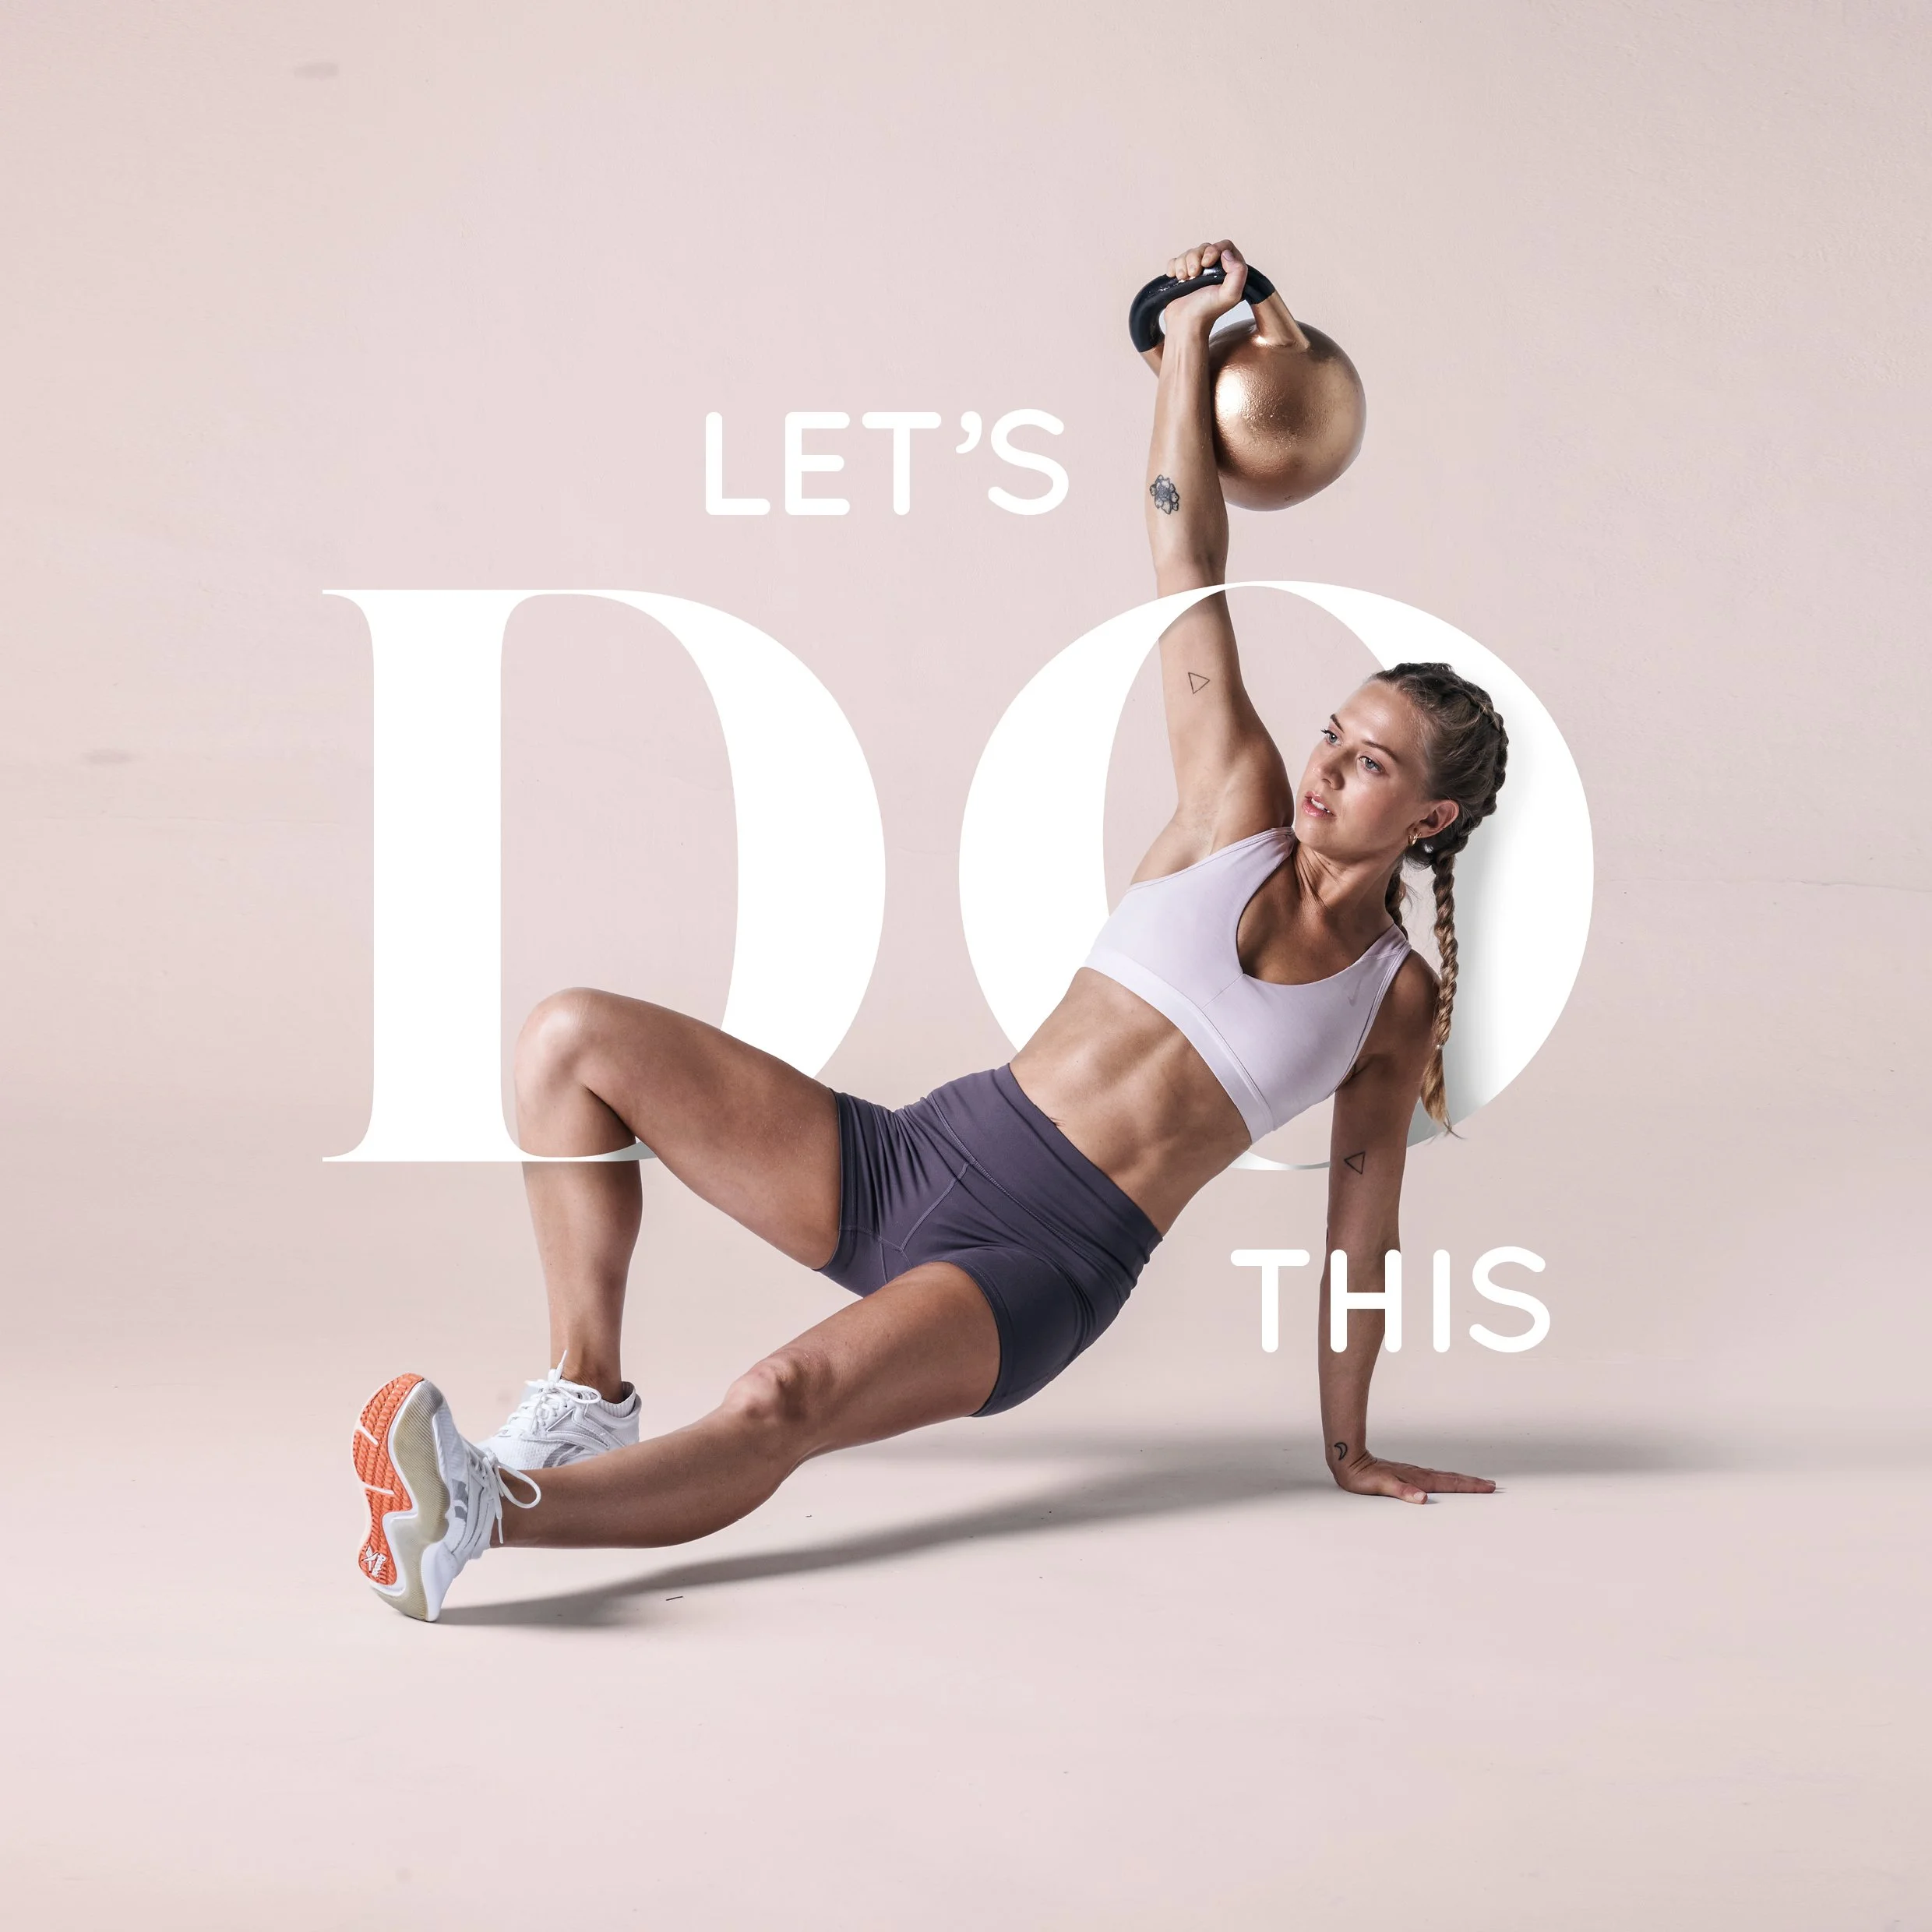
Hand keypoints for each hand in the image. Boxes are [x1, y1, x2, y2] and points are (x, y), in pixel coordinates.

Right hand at [1158, 238, 1250, 338]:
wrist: (1184, 323)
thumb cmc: (1206, 312)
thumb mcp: (1230, 294)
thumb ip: (1238, 272)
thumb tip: (1226, 253)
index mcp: (1229, 272)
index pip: (1225, 246)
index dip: (1215, 249)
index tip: (1207, 263)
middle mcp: (1213, 271)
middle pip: (1205, 247)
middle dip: (1196, 258)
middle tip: (1194, 275)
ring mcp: (1197, 273)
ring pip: (1189, 253)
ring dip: (1183, 264)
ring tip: (1184, 279)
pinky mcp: (1182, 276)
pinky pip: (1176, 260)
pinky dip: (1173, 267)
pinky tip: (1176, 279)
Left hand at [1331, 1447, 1495, 1503]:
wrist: (1348, 1460)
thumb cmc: (1362, 1477)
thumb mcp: (1380, 1486)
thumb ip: (1402, 1491)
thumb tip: (1422, 1498)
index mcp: (1416, 1479)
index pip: (1448, 1484)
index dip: (1469, 1486)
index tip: (1488, 1487)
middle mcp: (1417, 1475)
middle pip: (1451, 1479)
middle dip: (1472, 1483)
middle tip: (1492, 1485)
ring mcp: (1413, 1473)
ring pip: (1443, 1477)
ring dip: (1462, 1480)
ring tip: (1476, 1483)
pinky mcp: (1406, 1474)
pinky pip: (1433, 1477)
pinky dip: (1446, 1480)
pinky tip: (1446, 1482)